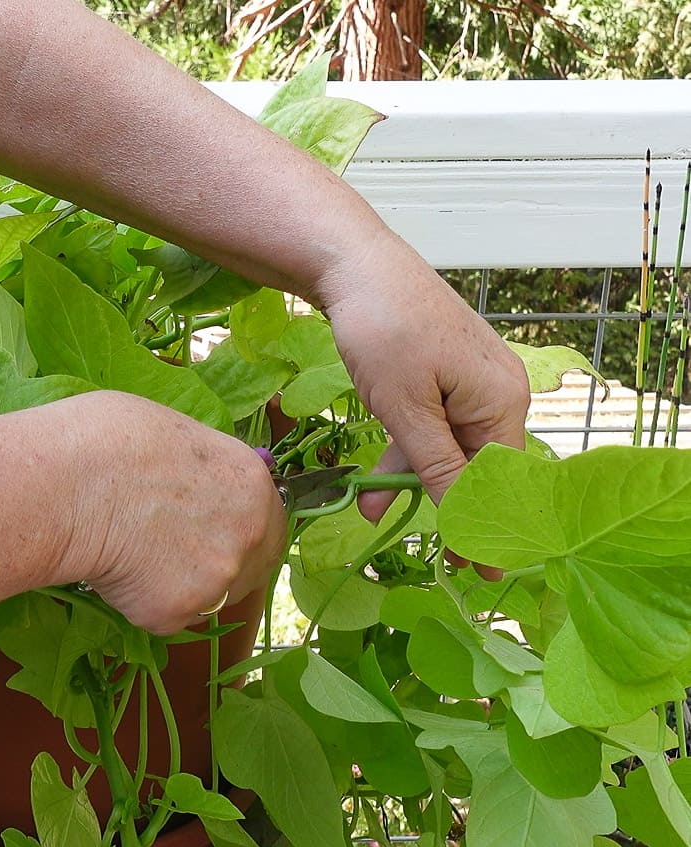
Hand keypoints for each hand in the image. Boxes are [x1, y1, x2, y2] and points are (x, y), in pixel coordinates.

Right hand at [60, 392, 286, 634]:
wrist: (69, 483)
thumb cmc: (111, 439)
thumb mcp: (177, 435)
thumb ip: (205, 471)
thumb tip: (199, 483)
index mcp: (252, 482)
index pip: (271, 521)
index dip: (242, 529)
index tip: (215, 531)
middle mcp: (250, 534)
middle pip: (251, 566)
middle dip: (219, 564)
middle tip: (173, 553)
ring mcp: (218, 578)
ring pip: (208, 596)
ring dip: (181, 585)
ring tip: (132, 553)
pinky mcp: (178, 612)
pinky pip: (165, 615)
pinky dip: (141, 600)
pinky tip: (114, 570)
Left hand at [319, 234, 529, 575]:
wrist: (354, 267)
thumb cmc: (384, 332)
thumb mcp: (406, 409)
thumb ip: (437, 467)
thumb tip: (465, 520)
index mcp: (502, 401)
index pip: (503, 481)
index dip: (487, 524)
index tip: (479, 569)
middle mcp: (498, 393)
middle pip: (477, 466)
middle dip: (443, 504)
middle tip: (431, 554)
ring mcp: (470, 383)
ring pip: (448, 448)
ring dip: (412, 478)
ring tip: (372, 509)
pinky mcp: (443, 376)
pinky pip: (433, 425)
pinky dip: (406, 448)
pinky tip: (378, 477)